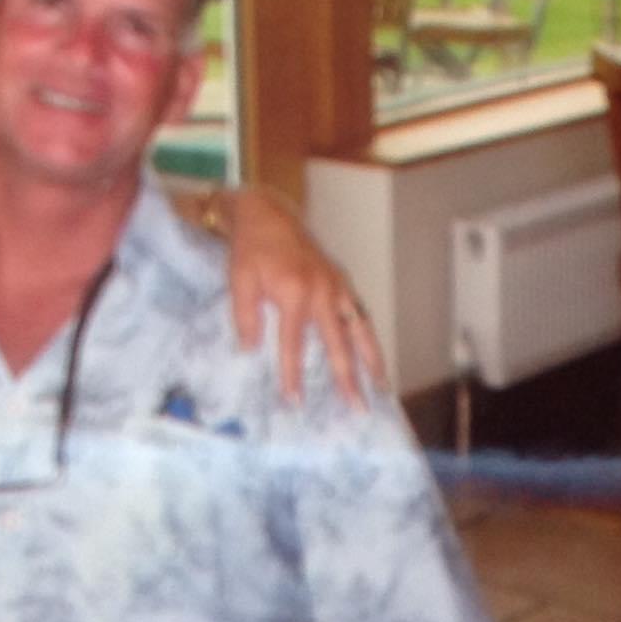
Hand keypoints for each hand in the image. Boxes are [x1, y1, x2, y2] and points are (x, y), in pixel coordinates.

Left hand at [223, 188, 384, 407]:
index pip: (293, 344)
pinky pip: (360, 313)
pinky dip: (369, 336)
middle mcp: (323, 290)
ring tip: (382, 387)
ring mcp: (337, 285)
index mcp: (295, 292)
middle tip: (358, 407)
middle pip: (340, 343)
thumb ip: (245, 317)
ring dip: (373, 359)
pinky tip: (374, 356)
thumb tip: (250, 352)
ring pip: (361, 328)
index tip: (295, 401)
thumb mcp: (239, 281)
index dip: (293, 374)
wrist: (268, 214)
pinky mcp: (342, 281)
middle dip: (349, 378)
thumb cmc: (251, 249)